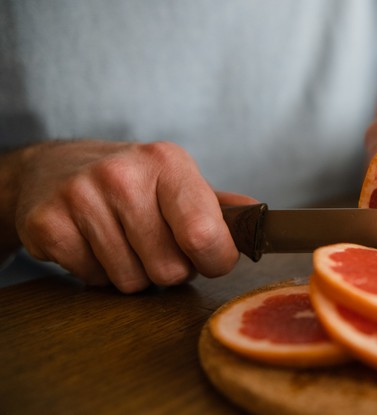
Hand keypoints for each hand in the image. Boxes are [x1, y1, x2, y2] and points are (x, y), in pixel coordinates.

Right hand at [13, 140, 255, 292]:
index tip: (210, 258)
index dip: (214, 261)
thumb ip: (221, 207)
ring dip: (134, 273)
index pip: (205, 235)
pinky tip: (94, 243)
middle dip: (170, 269)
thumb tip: (261, 220)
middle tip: (156, 245)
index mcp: (168, 163)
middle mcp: (124, 175)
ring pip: (131, 281)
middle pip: (169, 269)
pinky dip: (98, 273)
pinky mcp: (47, 223)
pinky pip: (94, 280)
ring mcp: (81, 197)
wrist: (56, 167)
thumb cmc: (133, 182)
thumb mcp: (179, 182)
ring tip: (125, 241)